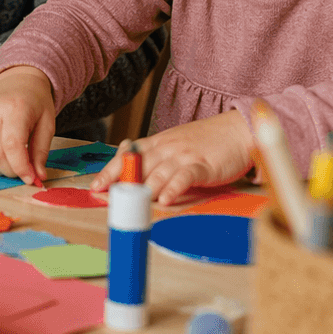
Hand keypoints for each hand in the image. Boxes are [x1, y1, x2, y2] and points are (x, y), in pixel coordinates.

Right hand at [0, 65, 54, 184]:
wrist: (16, 81)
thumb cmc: (34, 102)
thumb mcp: (47, 123)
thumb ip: (41, 151)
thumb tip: (37, 177)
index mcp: (14, 108)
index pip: (12, 145)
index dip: (21, 167)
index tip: (30, 178)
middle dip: (10, 171)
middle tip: (22, 169)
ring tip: (9, 163)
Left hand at [91, 111, 254, 205]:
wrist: (237, 130)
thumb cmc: (206, 141)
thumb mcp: (175, 144)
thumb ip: (157, 157)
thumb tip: (135, 174)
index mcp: (158, 143)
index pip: (127, 155)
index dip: (110, 170)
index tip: (96, 185)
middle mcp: (166, 148)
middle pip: (137, 164)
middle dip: (120, 182)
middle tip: (106, 197)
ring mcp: (184, 155)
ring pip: (158, 172)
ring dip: (143, 188)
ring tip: (130, 203)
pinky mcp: (203, 165)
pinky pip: (184, 177)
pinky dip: (173, 188)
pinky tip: (165, 200)